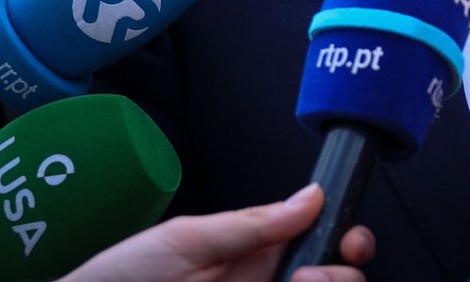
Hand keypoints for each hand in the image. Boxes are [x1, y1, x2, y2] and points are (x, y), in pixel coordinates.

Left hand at [62, 184, 374, 281]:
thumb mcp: (185, 239)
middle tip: (318, 272)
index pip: (317, 242)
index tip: (350, 239)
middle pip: (332, 279)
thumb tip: (312, 197)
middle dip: (343, 273)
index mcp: (252, 254)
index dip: (344, 239)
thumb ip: (251, 224)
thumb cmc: (118, 279)